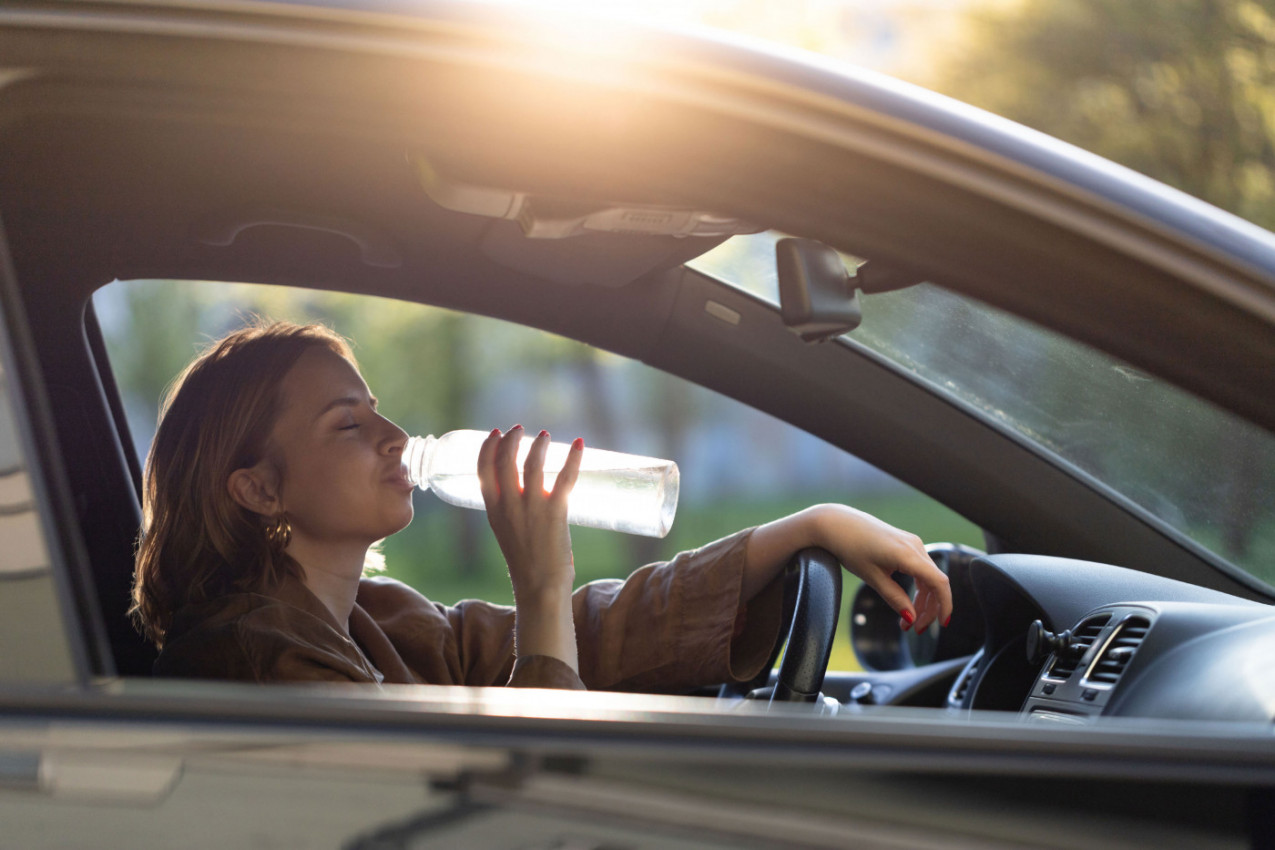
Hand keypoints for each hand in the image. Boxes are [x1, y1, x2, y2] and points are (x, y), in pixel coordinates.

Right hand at [477, 426, 583, 668]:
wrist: (539, 588)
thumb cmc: (527, 562)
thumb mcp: (506, 531)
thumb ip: (510, 509)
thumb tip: (524, 487)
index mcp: (492, 511)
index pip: (482, 469)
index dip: (488, 447)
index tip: (496, 433)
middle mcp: (508, 506)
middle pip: (505, 460)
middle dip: (511, 439)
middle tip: (520, 429)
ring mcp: (531, 508)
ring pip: (532, 463)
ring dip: (539, 444)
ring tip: (545, 435)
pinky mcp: (555, 512)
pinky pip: (565, 477)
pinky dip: (574, 457)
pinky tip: (580, 444)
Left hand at [745, 504, 952, 633]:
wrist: (836, 523)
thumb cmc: (850, 547)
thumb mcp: (871, 577)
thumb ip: (894, 598)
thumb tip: (911, 617)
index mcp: (908, 554)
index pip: (939, 583)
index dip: (945, 605)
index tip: (942, 624)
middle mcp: (915, 546)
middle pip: (935, 582)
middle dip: (929, 609)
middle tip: (915, 629)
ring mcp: (911, 543)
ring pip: (928, 577)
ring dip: (922, 600)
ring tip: (908, 620)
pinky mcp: (905, 543)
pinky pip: (920, 568)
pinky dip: (917, 586)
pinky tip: (908, 601)